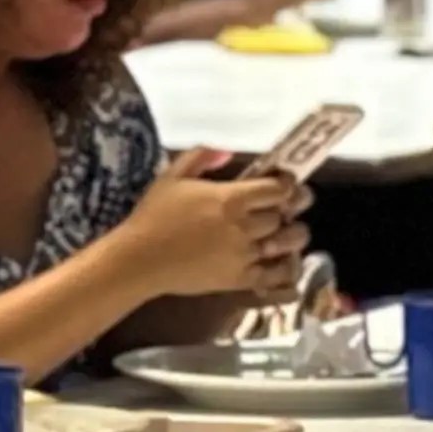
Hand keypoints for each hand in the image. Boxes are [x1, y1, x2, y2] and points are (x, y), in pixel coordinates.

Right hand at [127, 166, 311, 298]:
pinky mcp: (239, 279)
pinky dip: (286, 267)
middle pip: (285, 214)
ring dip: (293, 235)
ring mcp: (244, 254)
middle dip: (290, 208)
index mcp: (231, 199)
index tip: (283, 183)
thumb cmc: (154, 215)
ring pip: (287, 243)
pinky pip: (276, 274)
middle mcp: (244, 226)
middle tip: (285, 206)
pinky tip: (283, 260)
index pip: (279, 189)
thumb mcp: (172, 176)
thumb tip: (229, 152)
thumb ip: (202, 157)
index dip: (288, 184)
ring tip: (288, 232)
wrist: (140, 259)